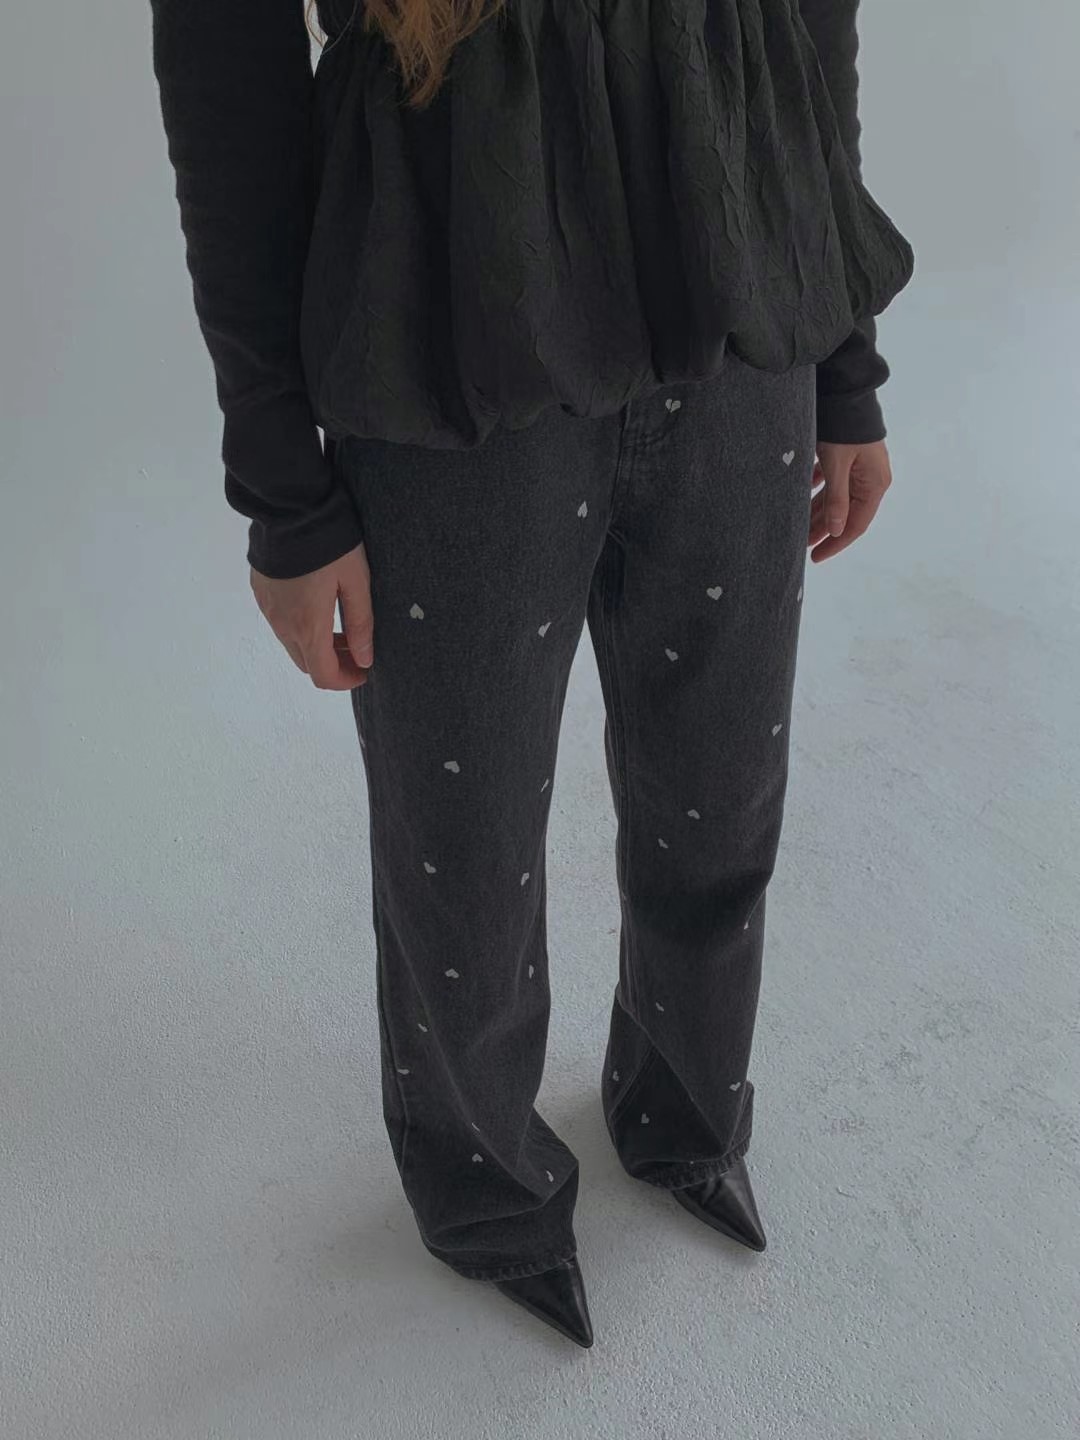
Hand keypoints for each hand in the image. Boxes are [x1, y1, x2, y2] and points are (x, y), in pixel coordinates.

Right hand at [249, 544, 373, 689]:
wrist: (289, 508)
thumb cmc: (330, 544)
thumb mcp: (356, 582)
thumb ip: (360, 624)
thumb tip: (364, 659)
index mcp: (309, 626)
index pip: (323, 676)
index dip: (346, 681)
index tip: (363, 670)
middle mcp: (283, 624)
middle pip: (307, 663)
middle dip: (333, 663)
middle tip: (355, 646)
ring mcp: (268, 609)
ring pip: (292, 644)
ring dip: (316, 645)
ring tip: (340, 626)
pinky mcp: (260, 592)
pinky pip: (280, 622)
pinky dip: (299, 626)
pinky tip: (316, 604)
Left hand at [808, 440, 892, 562]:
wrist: (846, 391)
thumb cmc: (844, 428)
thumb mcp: (837, 466)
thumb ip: (836, 500)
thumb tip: (836, 531)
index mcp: (875, 484)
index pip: (856, 525)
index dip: (835, 543)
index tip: (815, 557)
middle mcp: (871, 478)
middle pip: (845, 513)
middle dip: (822, 530)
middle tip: (799, 545)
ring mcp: (860, 468)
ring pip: (836, 498)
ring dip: (817, 512)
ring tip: (797, 526)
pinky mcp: (848, 457)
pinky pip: (832, 481)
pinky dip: (817, 490)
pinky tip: (801, 495)